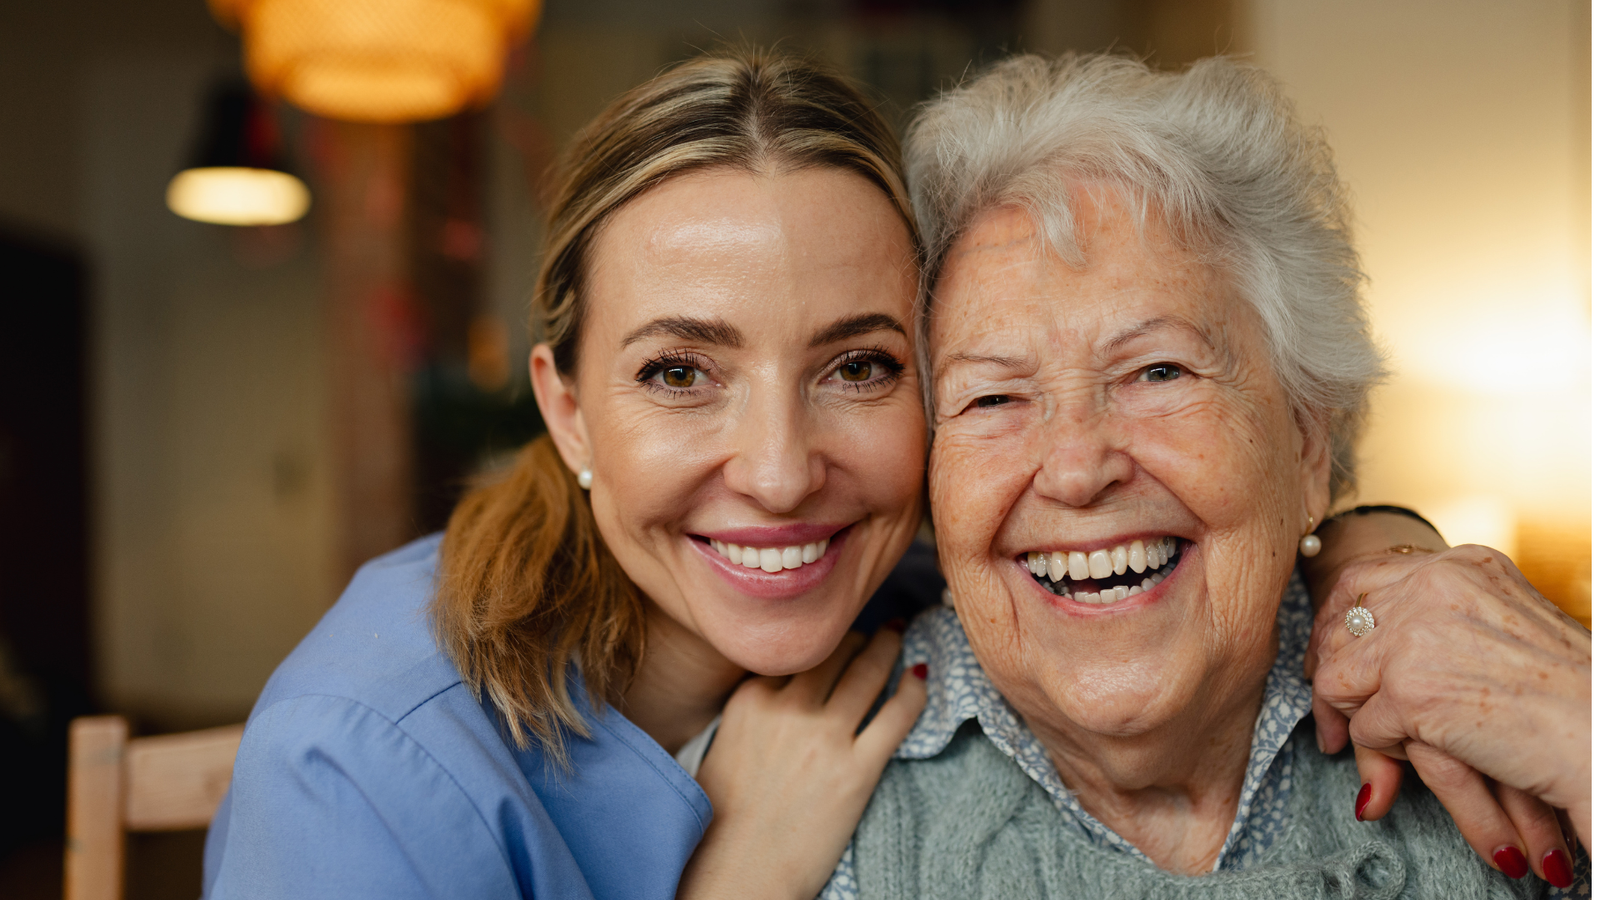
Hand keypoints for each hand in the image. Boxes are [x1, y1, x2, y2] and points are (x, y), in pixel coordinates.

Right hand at [677, 626, 927, 899]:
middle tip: (873, 631)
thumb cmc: (724, 821)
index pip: (795, 653)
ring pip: (868, 672)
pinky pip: (897, 714)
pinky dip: (913, 691)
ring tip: (897, 635)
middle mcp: (787, 709)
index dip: (819, 642)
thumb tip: (785, 688)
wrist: (737, 875)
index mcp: (750, 700)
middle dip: (855, 637)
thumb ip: (754, 710)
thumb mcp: (723, 745)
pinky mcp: (857, 770)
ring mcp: (824, 737)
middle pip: (833, 651)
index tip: (832, 638)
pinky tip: (920, 678)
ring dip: (887, 647)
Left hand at [1305, 541, 1589, 885]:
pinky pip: (1364, 727)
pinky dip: (1382, 753)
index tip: (1330, 661)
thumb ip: (1443, 623)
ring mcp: (1417, 637)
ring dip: (1352, 718)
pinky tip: (1413, 763)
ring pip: (1339, 677)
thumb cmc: (1573, 697)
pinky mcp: (1410, 691)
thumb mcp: (1504, 633)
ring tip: (1368, 746)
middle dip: (1328, 673)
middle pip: (1339, 624)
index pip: (1362, 579)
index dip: (1336, 625)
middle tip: (1332, 717)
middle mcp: (1435, 587)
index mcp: (1463, 565)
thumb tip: (1375, 649)